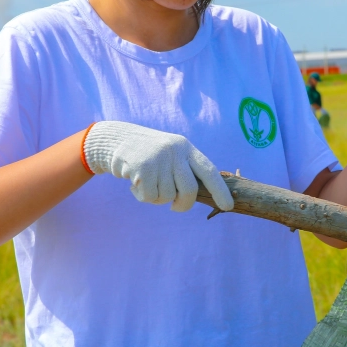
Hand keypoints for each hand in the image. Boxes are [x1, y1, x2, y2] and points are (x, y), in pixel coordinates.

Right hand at [83, 122, 233, 212]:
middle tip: (175, 207)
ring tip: (147, 183)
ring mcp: (158, 158)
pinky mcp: (142, 167)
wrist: (118, 139)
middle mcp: (175, 151)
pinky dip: (142, 196)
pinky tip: (135, 183)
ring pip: (166, 196)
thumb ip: (185, 170)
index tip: (228, 206)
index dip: (220, 190)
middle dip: (183, 205)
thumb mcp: (171, 154)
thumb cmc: (149, 153)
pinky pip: (149, 196)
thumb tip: (206, 195)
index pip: (209, 171)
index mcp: (186, 148)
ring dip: (156, 198)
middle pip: (189, 190)